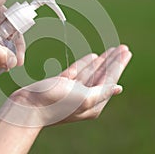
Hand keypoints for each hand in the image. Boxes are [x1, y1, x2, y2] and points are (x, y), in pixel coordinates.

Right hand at [0, 45, 131, 126]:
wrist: (28, 106)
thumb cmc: (56, 104)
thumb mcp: (85, 99)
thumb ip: (102, 92)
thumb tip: (118, 88)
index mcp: (93, 103)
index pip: (110, 79)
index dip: (118, 65)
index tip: (126, 52)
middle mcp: (84, 97)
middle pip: (102, 75)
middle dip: (113, 61)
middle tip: (123, 48)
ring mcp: (72, 90)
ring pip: (91, 72)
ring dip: (101, 61)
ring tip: (111, 50)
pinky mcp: (61, 84)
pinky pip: (77, 71)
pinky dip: (85, 64)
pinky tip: (92, 57)